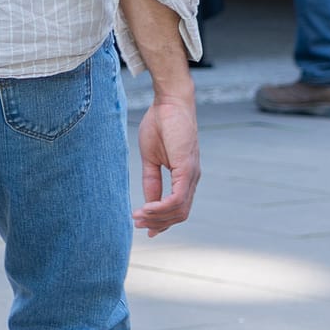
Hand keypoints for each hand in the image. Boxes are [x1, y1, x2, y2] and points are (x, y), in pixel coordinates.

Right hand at [131, 94, 199, 236]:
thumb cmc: (161, 124)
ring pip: (179, 210)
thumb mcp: (151, 158)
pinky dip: (162, 207)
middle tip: (138, 223)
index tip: (145, 227)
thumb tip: (149, 201)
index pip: (178, 208)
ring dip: (158, 217)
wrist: (169, 102)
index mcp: (185, 176)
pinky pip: (177, 198)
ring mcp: (191, 175)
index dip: (162, 221)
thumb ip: (152, 180)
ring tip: (138, 216)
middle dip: (158, 223)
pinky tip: (147, 208)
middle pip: (179, 214)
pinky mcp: (187, 169)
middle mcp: (192, 179)